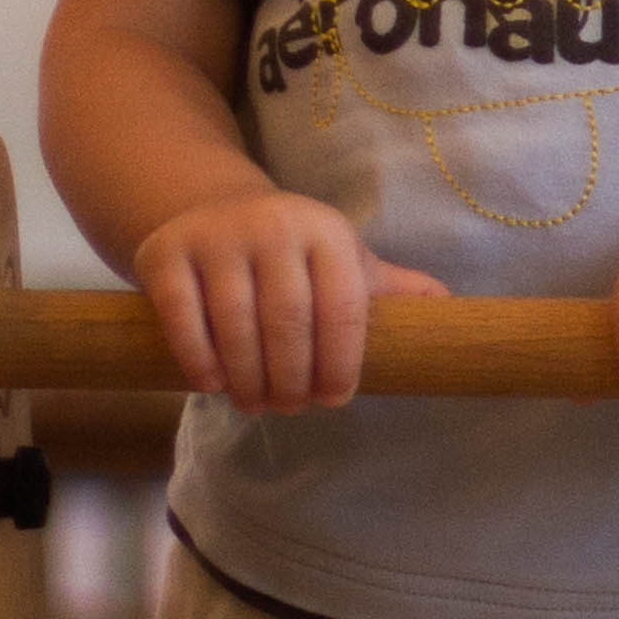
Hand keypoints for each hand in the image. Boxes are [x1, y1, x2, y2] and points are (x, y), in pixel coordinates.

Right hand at [133, 188, 414, 409]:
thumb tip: (452, 309)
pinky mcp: (166, 253)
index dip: (342, 363)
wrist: (214, 211)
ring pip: (235, 324)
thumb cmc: (291, 253)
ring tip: (255, 403)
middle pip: (288, 322)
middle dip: (292, 379)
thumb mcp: (343, 261)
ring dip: (248, 379)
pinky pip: (181, 317)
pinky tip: (213, 385)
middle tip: (290, 407)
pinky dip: (199, 360)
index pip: (343, 308)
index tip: (333, 400)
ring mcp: (217, 237)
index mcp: (327, 232)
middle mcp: (274, 225)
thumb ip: (392, 288)